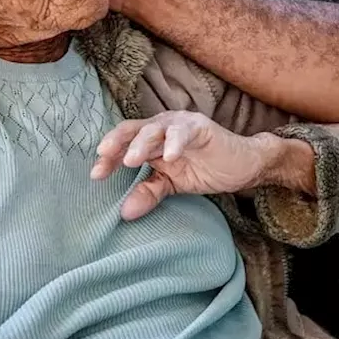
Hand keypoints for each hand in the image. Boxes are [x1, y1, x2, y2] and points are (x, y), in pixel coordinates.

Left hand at [92, 110, 313, 219]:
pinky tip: (170, 156)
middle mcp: (162, 126)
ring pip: (155, 129)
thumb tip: (124, 213)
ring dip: (141, 144)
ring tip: (130, 160)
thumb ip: (149, 193)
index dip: (108, 156)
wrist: (242, 166)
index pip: (124, 142)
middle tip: (103, 160)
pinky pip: (184, 132)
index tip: (96, 176)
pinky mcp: (201, 127)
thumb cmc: (205, 169)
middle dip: (117, 144)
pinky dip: (176, 143)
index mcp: (152, 138)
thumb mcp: (172, 185)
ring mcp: (181, 124)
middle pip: (133, 130)